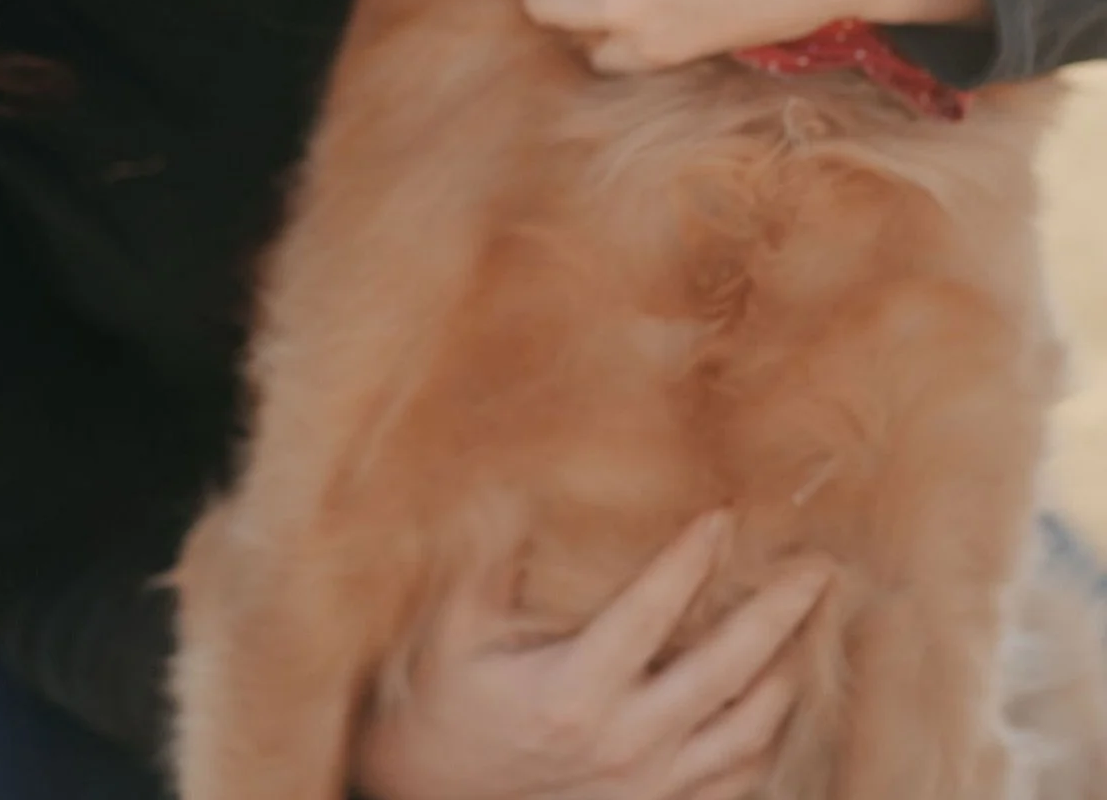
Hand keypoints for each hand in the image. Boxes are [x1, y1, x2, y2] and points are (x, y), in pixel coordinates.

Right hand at [355, 513, 829, 799]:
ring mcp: (646, 790)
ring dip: (787, 674)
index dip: (691, 560)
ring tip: (812, 621)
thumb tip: (513, 484)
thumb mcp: (451, 627)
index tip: (724, 515)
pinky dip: (767, 736)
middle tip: (819, 565)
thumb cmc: (441, 702)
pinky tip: (778, 693)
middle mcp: (622, 746)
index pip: (652, 613)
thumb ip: (487, 558)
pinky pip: (735, 782)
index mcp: (572, 693)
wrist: (433, 798)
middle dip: (779, 614)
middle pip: (727, 673)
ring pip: (747, 734)